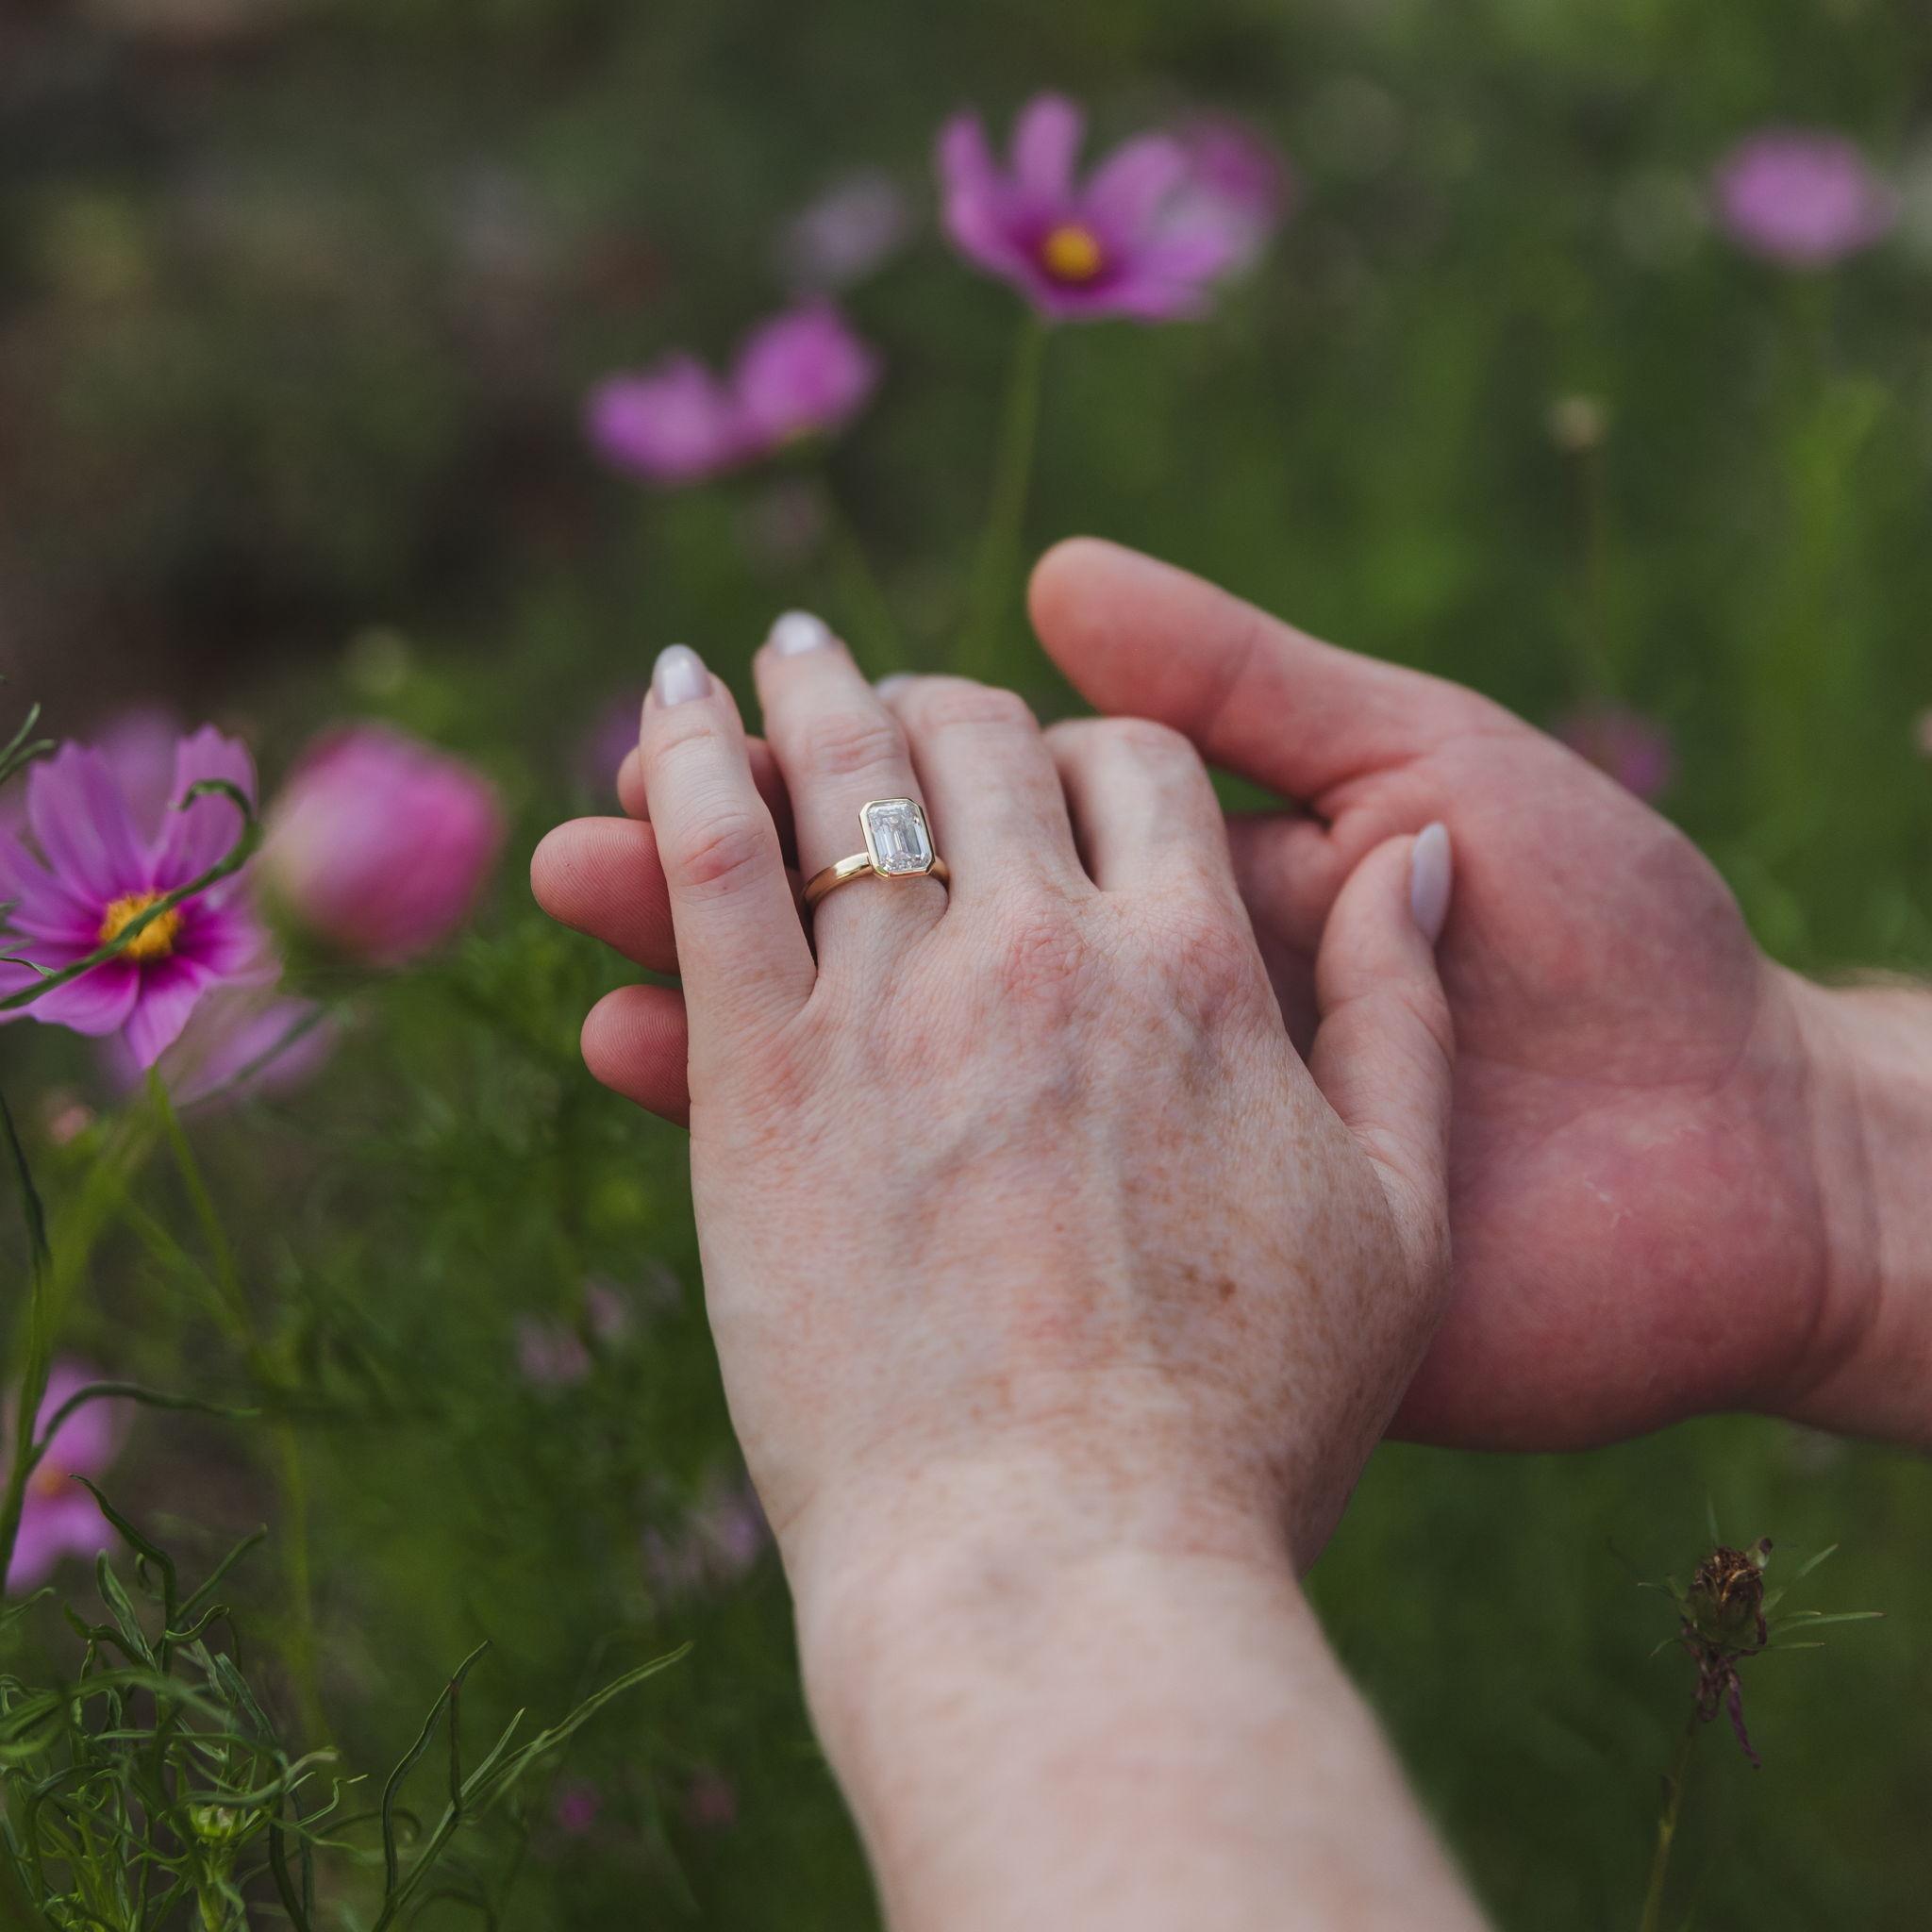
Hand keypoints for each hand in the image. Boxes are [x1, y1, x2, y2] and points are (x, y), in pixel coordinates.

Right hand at [534, 549, 1891, 1450]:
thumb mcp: (1438, 763)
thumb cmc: (1603, 950)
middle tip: (601, 770)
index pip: (952, 791)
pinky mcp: (1122, 1237)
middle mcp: (1118, 1004)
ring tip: (566, 883)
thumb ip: (1259, 685)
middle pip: (881, 897)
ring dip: (712, 946)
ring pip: (861, 1026)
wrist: (1700, 1165)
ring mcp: (1108, 1131)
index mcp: (1174, 892)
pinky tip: (637, 1044)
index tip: (723, 677)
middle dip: (737, 829)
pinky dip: (778, 1108)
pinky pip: (925, 1177)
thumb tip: (1060, 580)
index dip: (833, 733)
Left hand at [580, 623, 1453, 1574]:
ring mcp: (892, 1003)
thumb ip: (1404, 1021)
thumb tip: (1408, 861)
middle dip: (941, 699)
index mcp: (1198, 967)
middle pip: (980, 739)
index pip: (1137, 765)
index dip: (1090, 744)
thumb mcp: (1398, 1224)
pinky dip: (679, 762)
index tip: (1047, 764)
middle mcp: (1042, 948)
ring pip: (835, 768)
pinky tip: (658, 711)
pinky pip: (707, 860)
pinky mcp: (762, 1077)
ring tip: (771, 648)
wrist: (1067, 1567)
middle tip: (892, 694)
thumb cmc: (1246, 1429)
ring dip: (801, 687)